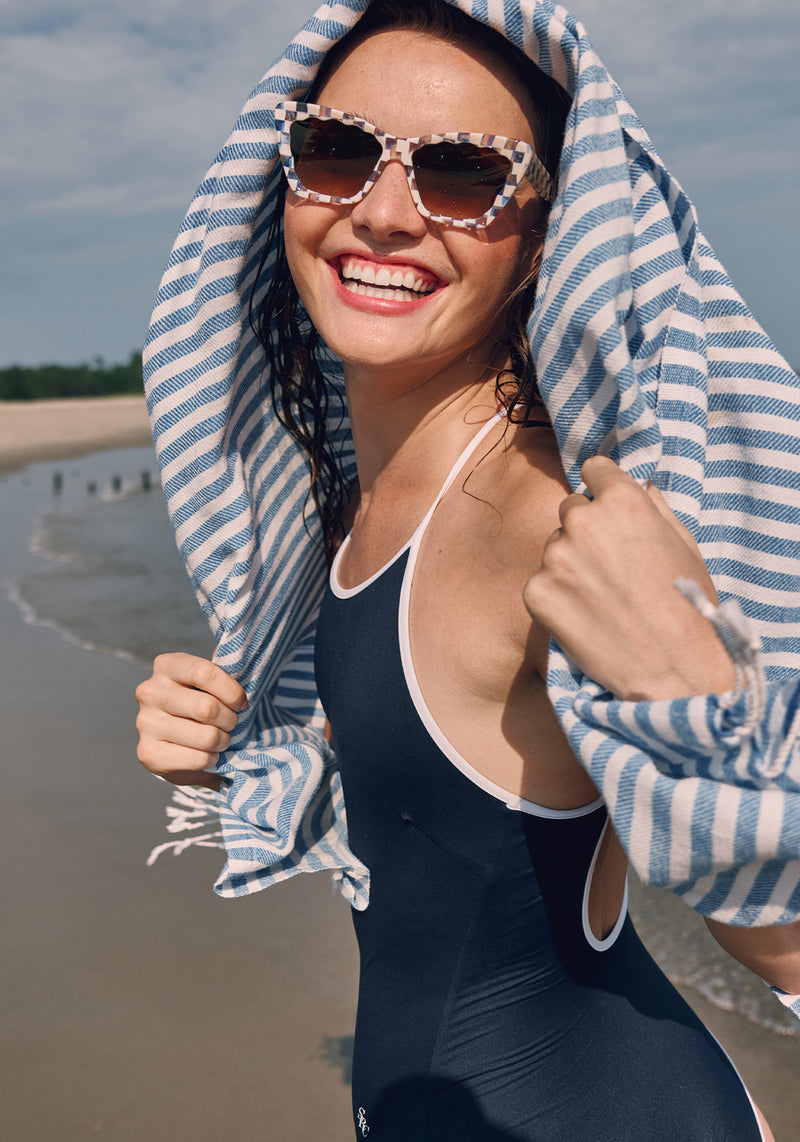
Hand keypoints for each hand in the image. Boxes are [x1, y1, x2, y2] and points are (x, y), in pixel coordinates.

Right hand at [135, 653, 247, 788]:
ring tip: (221, 739)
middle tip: (231, 724)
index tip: (242, 703)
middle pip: (207, 708)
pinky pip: (198, 759)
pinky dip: (212, 759)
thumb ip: (223, 672)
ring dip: (223, 741)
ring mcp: (146, 723)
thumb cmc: (200, 704)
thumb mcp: (209, 683)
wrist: (174, 742)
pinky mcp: (148, 753)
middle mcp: (150, 692)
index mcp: (166, 666)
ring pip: (206, 737)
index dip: (232, 691)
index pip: (204, 673)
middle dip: (230, 720)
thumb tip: (239, 661)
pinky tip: (207, 754)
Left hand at [523, 457, 735, 700]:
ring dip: (570, 565)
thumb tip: (641, 487)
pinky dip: (557, 598)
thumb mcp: (685, 545)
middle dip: (587, 530)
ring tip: (602, 599)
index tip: (606, 506)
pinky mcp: (537, 593)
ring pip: (555, 548)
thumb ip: (656, 508)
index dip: (602, 488)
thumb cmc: (690, 606)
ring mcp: (556, 557)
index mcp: (622, 500)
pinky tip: (585, 619)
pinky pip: (541, 584)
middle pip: (571, 509)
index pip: (594, 470)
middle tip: (610, 567)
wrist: (675, 669)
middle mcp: (583, 521)